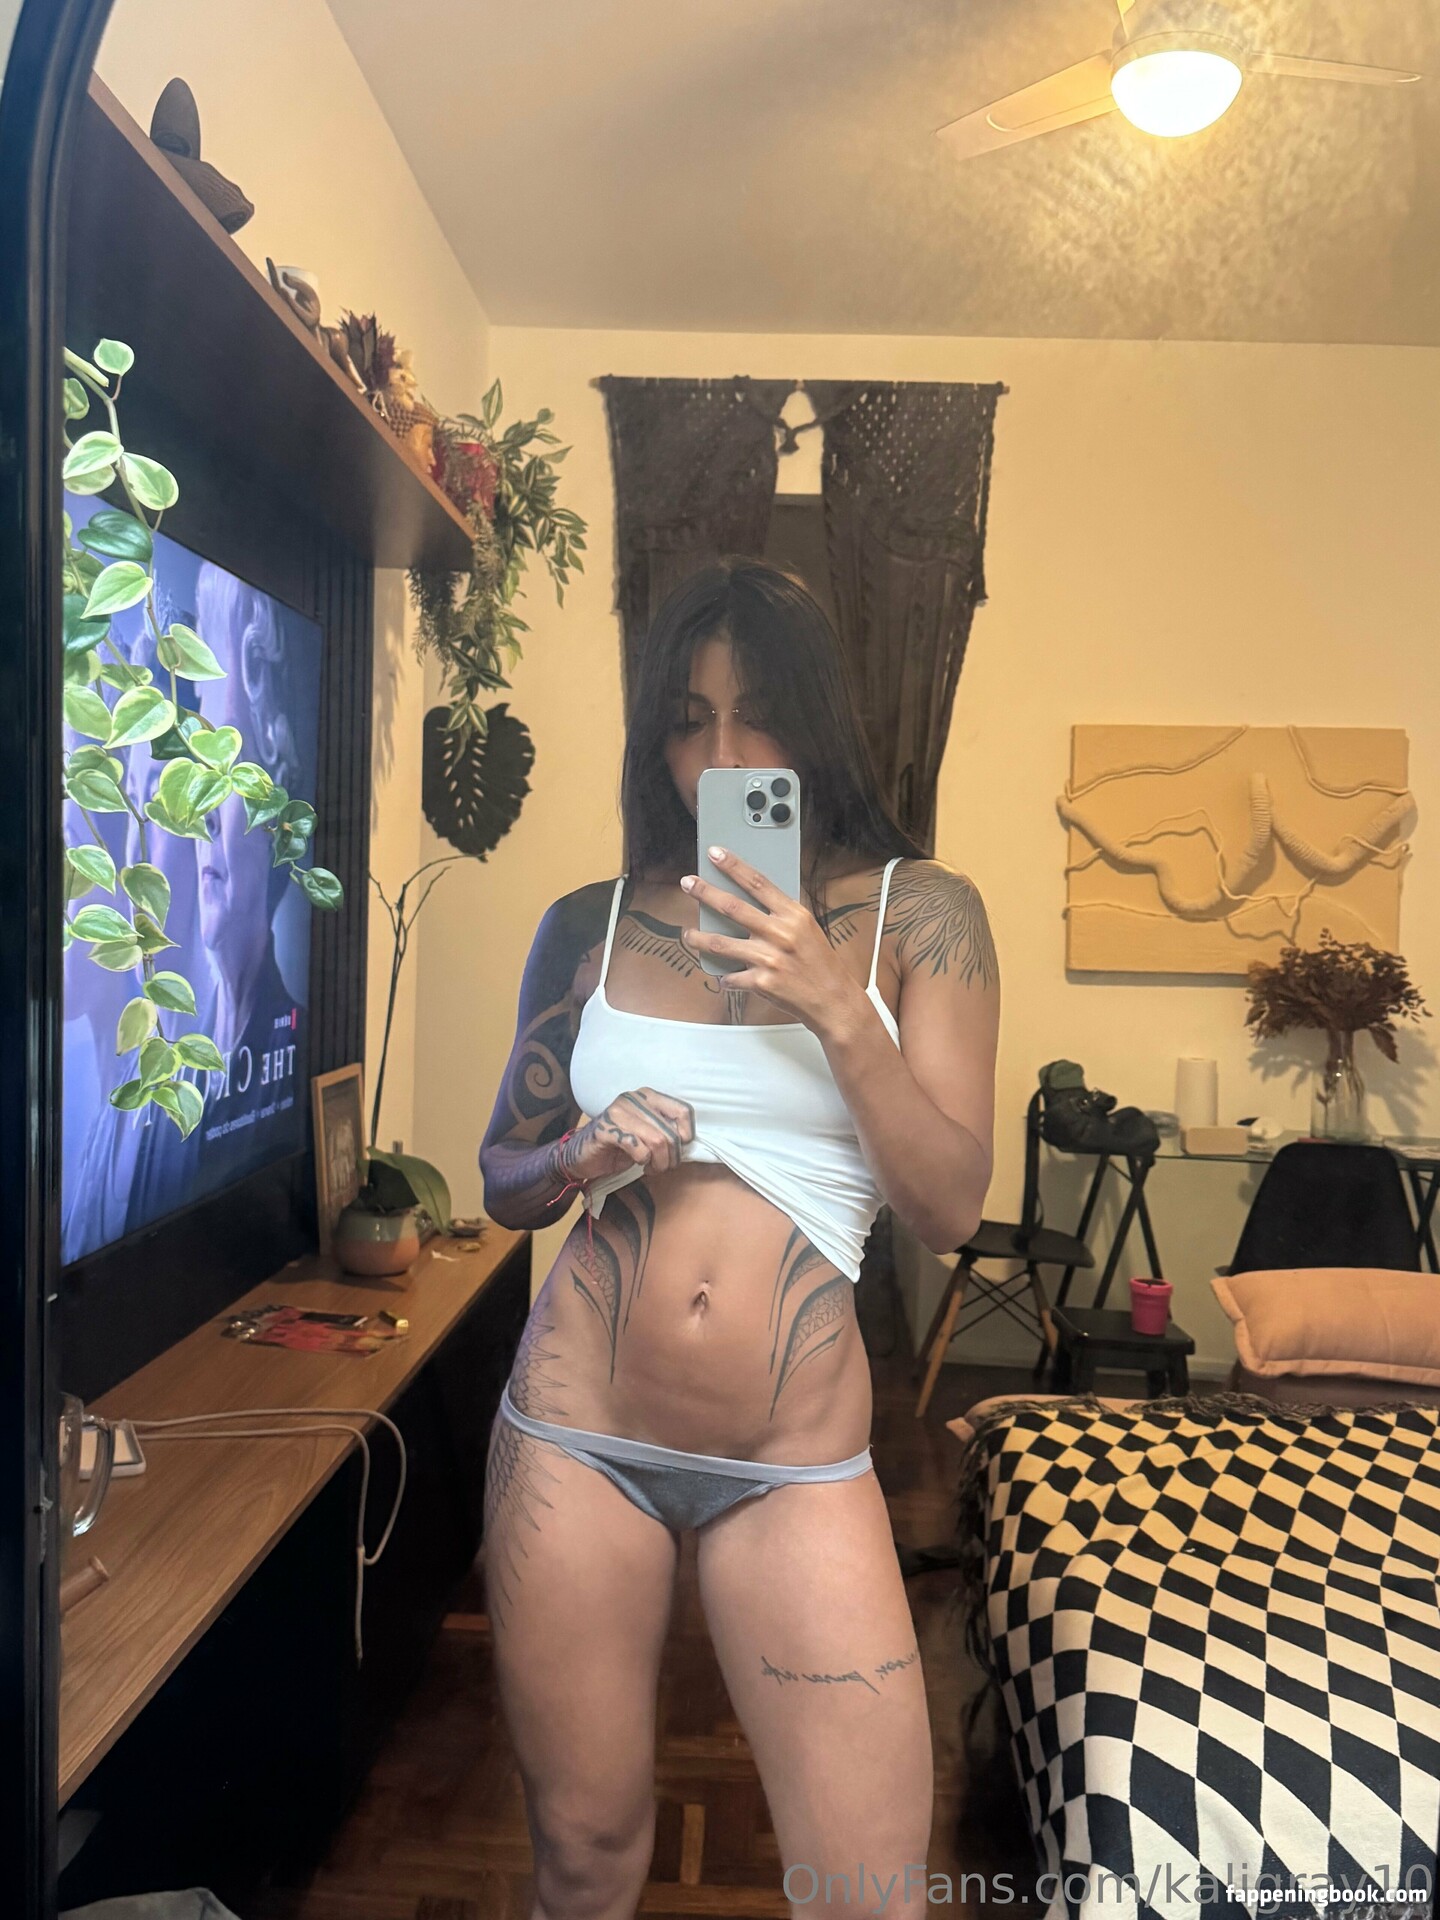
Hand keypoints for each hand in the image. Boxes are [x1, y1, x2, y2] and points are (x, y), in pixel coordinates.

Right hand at [558, 1088, 694, 1187]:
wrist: (582, 1155)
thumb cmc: (620, 1146)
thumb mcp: (649, 1134)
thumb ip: (666, 1130)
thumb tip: (688, 1142)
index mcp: (647, 1096)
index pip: (683, 1111)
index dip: (686, 1136)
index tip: (677, 1149)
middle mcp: (633, 1098)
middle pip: (670, 1133)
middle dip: (671, 1157)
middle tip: (663, 1167)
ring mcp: (618, 1112)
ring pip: (657, 1141)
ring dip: (659, 1163)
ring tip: (652, 1168)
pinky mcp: (605, 1130)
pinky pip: (637, 1148)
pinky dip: (642, 1161)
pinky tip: (638, 1163)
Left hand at [679, 846, 868, 1034]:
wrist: (833, 1000)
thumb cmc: (821, 964)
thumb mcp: (807, 929)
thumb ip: (782, 915)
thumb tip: (752, 900)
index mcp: (793, 915)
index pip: (758, 882)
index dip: (733, 866)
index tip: (716, 854)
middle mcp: (779, 933)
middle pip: (732, 907)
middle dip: (705, 892)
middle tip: (688, 883)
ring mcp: (769, 958)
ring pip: (720, 943)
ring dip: (698, 938)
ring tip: (688, 934)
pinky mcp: (762, 982)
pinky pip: (731, 977)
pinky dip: (724, 977)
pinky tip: (723, 975)